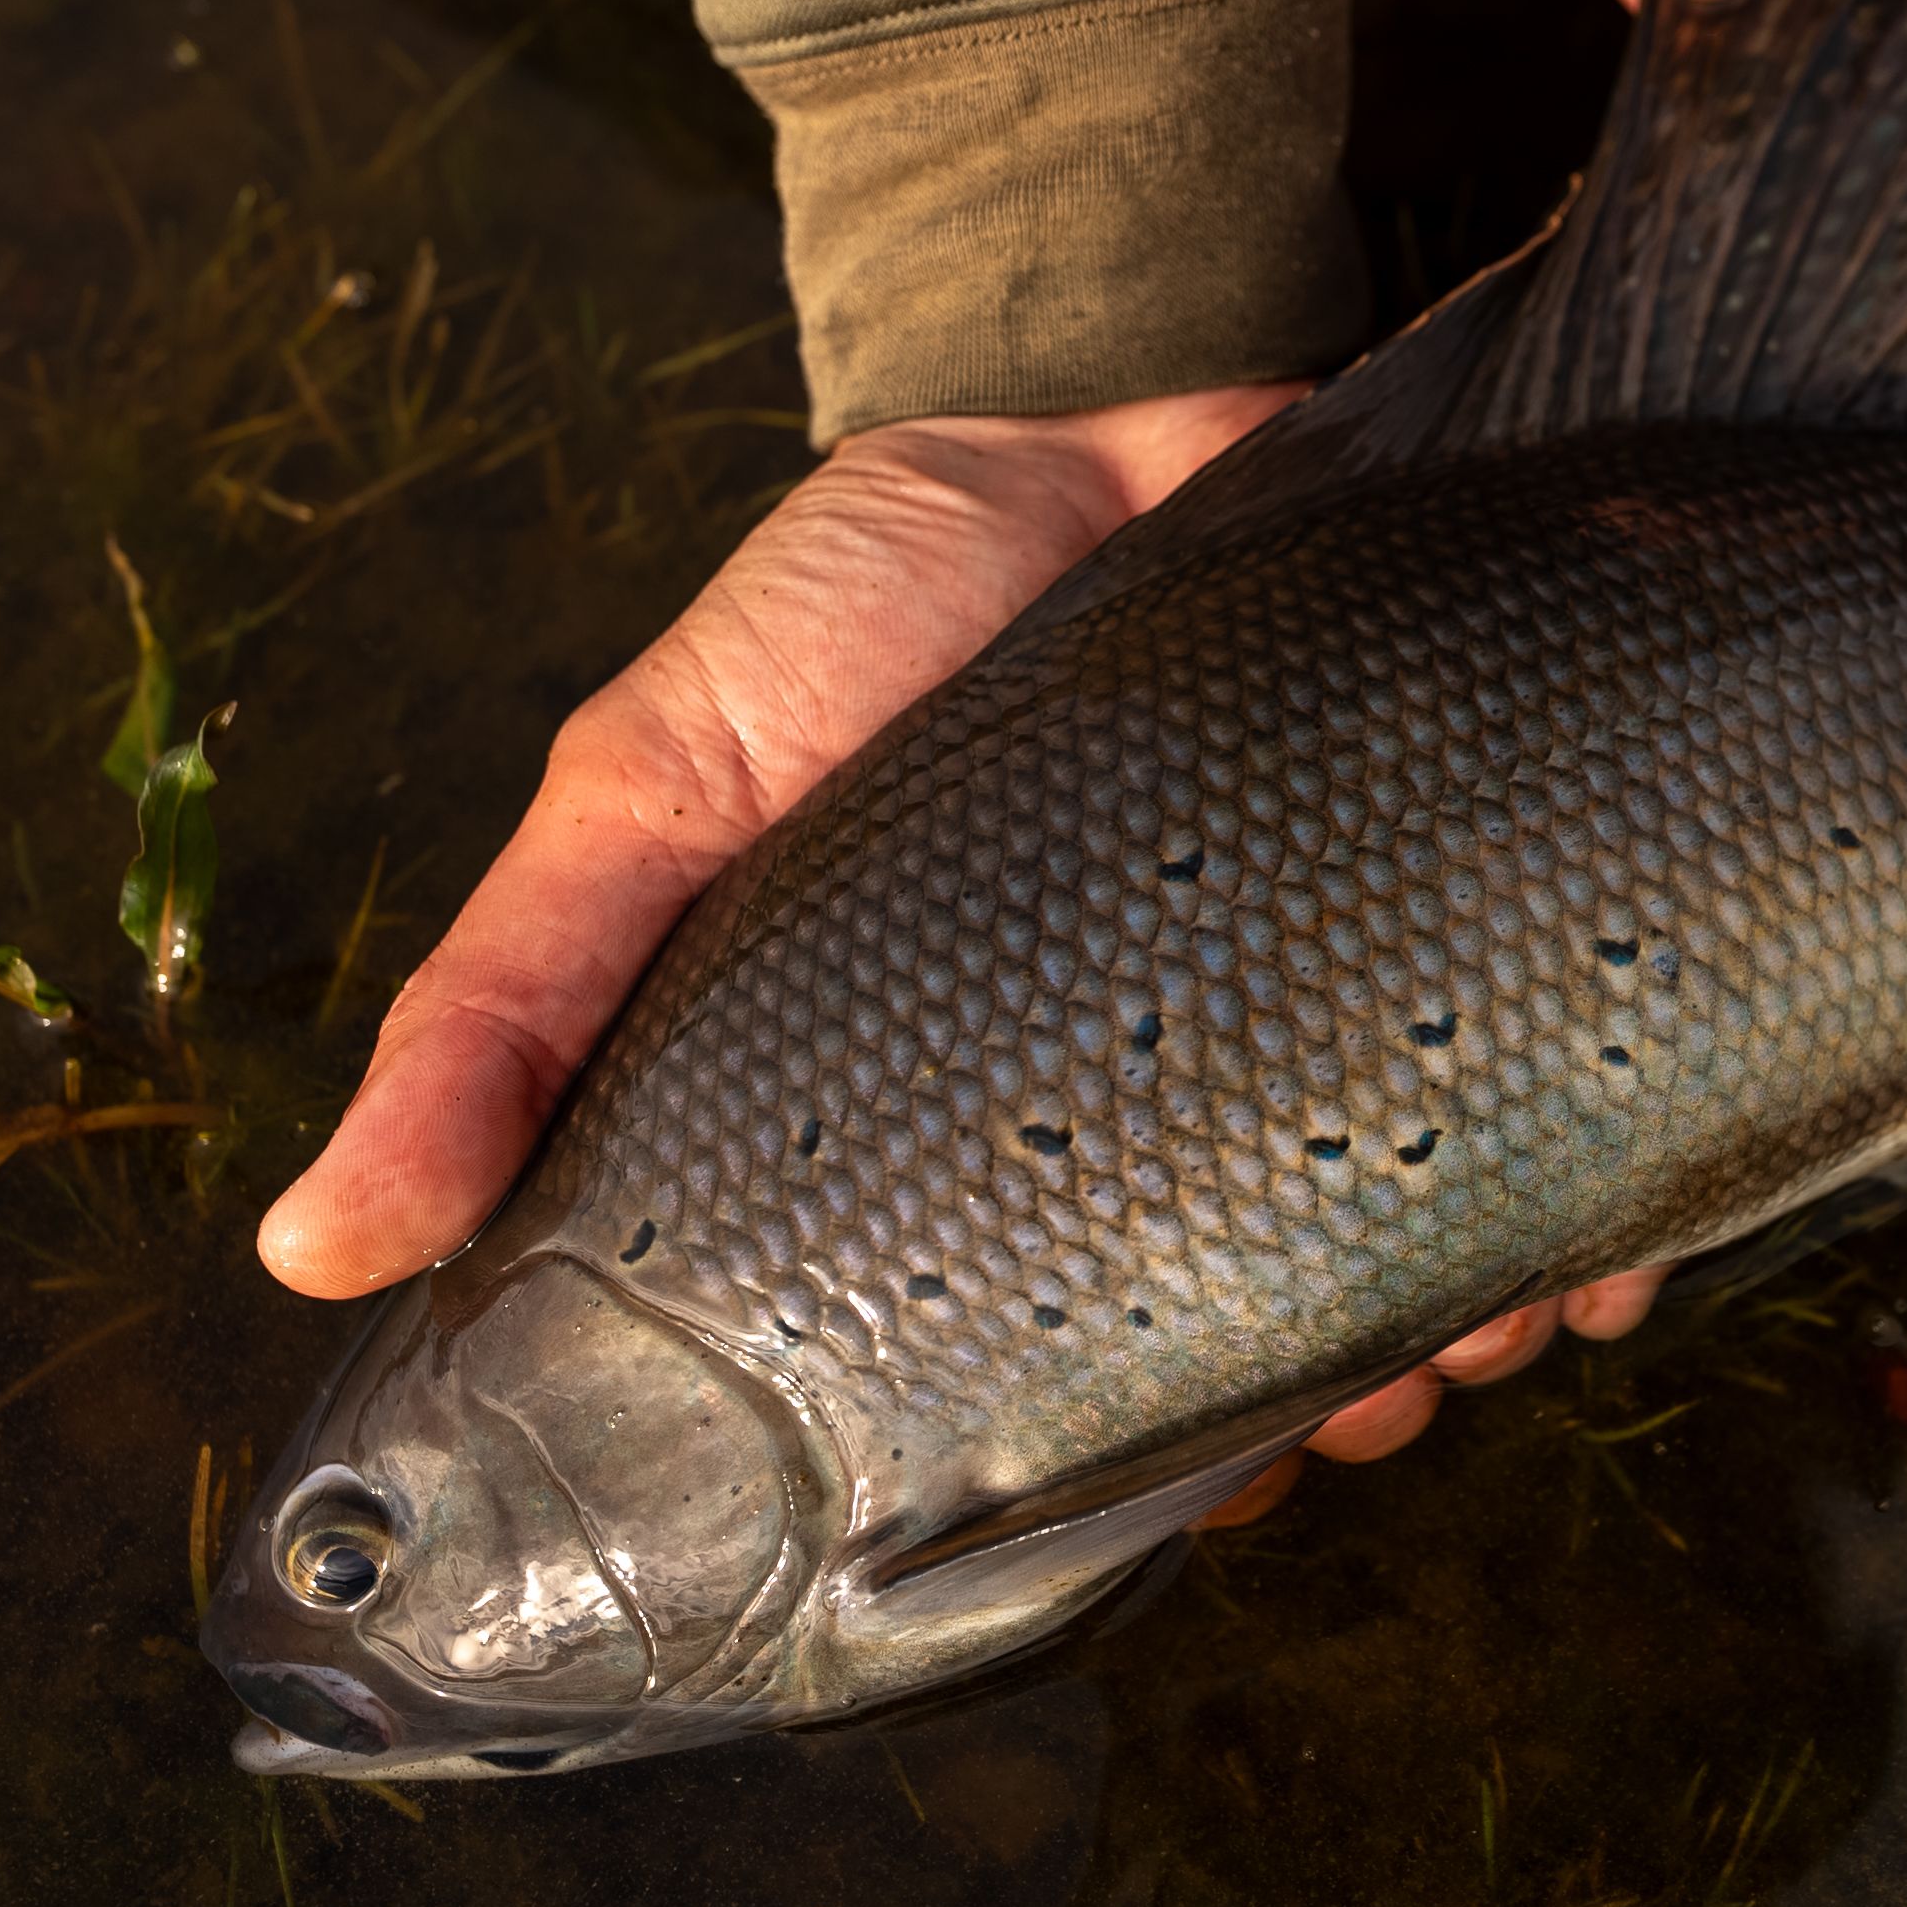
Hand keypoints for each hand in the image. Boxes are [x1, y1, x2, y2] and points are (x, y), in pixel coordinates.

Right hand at [251, 379, 1660, 1493]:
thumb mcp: (652, 792)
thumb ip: (515, 1010)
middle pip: (1225, 1368)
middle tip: (1324, 1412)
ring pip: (1400, 1284)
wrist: (1104, 390)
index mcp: (935, 1153)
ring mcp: (1304, 1042)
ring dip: (1447, 1342)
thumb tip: (318, 1241)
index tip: (1104, 1516)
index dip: (1051, 1496)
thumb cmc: (855, 609)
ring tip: (1468, 1324)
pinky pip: (1547, 1136)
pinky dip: (1581, 1219)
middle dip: (1289, 1426)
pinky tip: (1587, 1243)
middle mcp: (1135, 1126)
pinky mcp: (1453, 947)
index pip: (988, 1394)